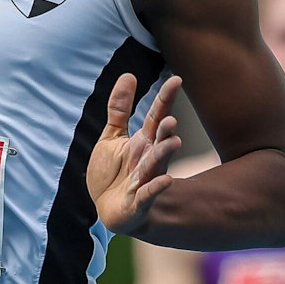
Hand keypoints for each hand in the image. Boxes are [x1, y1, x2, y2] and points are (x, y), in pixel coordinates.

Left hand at [87, 74, 184, 235]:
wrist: (108, 208)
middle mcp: (148, 158)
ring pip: (156, 164)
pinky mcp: (138, 201)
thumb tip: (128, 75)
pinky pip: (148, 193)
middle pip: (159, 140)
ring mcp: (145, 179)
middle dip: (166, 129)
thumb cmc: (113, 172)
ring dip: (164, 153)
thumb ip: (120, 108)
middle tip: (171, 117)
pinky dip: (156, 187)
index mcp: (143, 142)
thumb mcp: (112, 137)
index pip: (156, 116)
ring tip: (174, 140)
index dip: (165, 98)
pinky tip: (165, 180)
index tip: (176, 79)